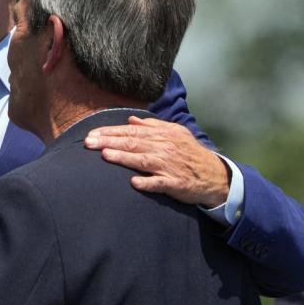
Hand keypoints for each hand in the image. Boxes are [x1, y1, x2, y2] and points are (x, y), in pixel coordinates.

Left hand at [83, 116, 230, 206]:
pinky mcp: (176, 184)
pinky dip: (147, 183)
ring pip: (142, 161)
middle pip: (132, 143)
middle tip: (88, 143)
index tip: (91, 134)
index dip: (110, 132)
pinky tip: (134, 183)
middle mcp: (163, 148)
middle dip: (108, 142)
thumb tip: (131, 120)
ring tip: (105, 156)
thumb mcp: (175, 133)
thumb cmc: (189, 153)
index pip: (131, 132)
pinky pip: (160, 183)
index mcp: (161, 135)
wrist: (215, 175)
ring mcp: (169, 166)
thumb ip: (152, 126)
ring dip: (124, 158)